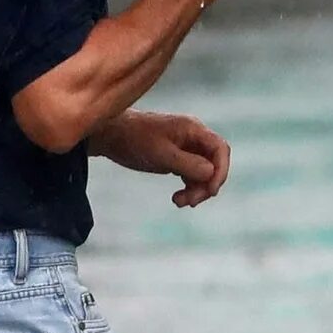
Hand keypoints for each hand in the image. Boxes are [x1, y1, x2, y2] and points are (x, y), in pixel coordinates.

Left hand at [90, 109, 231, 208]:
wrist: (112, 136)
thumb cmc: (135, 140)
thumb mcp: (161, 154)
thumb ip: (188, 164)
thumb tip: (211, 173)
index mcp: (193, 129)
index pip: (220, 149)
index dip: (221, 171)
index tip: (210, 191)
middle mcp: (194, 137)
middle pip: (214, 163)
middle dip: (206, 185)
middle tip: (190, 202)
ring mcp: (187, 147)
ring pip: (204, 173)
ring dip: (197, 190)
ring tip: (179, 202)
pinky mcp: (178, 158)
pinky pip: (193, 175)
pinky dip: (189, 188)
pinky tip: (177, 199)